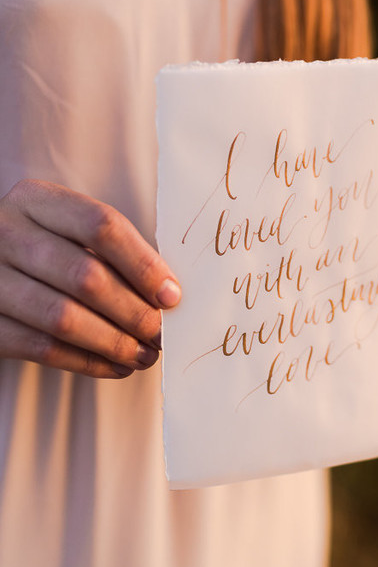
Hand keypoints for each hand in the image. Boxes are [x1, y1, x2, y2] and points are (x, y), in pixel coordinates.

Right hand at [0, 179, 180, 377]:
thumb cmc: (43, 248)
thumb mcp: (65, 229)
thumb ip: (109, 250)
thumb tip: (166, 293)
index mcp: (36, 200)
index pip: (101, 225)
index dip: (142, 264)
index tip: (171, 296)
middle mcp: (5, 232)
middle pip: (85, 276)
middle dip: (133, 311)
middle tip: (161, 333)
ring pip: (63, 318)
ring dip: (114, 342)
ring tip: (145, 354)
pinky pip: (42, 348)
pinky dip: (87, 362)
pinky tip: (116, 366)